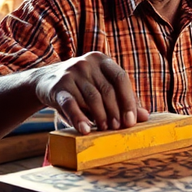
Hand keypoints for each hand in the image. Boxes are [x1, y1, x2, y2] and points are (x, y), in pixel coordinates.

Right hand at [32, 52, 148, 134]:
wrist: (46, 81)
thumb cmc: (82, 87)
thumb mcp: (102, 88)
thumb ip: (123, 100)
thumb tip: (145, 116)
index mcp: (102, 60)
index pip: (121, 78)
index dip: (128, 100)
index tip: (131, 120)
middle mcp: (87, 63)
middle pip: (107, 90)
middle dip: (115, 112)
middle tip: (118, 128)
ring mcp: (71, 73)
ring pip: (92, 98)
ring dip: (100, 116)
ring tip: (105, 129)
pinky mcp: (58, 86)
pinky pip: (71, 104)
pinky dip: (79, 118)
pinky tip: (85, 130)